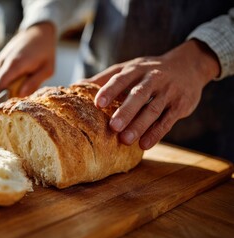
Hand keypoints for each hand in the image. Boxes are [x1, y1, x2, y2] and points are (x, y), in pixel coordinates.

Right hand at [0, 22, 56, 97]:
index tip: (7, 104)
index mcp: (14, 65)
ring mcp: (1, 60)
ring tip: (26, 76)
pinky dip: (12, 76)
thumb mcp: (47, 69)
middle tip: (24, 90)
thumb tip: (21, 96)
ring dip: (12, 83)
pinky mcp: (1, 59)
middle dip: (8, 93)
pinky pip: (4, 74)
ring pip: (2, 81)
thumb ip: (34, 83)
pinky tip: (23, 70)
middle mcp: (4, 63)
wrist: (39, 30)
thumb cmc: (45, 50)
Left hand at [85, 39, 219, 149]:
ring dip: (140, 125)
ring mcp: (169, 92)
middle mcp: (153, 78)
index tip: (97, 103)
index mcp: (136, 69)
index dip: (110, 90)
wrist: (189, 65)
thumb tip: (76, 85)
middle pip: (139, 94)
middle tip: (113, 127)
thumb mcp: (129, 68)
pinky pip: (168, 121)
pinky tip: (144, 145)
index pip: (121, 78)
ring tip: (126, 140)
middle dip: (126, 111)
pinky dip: (156, 133)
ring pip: (154, 109)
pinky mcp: (181, 105)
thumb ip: (105, 78)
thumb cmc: (148, 71)